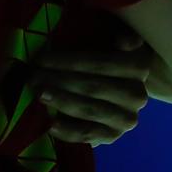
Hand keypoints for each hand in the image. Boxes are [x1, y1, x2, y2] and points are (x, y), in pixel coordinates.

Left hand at [29, 24, 152, 145]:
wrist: (117, 89)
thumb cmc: (106, 56)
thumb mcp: (112, 37)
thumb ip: (121, 34)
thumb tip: (124, 41)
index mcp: (138, 67)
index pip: (100, 64)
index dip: (68, 61)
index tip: (41, 58)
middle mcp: (137, 96)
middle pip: (93, 87)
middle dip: (59, 81)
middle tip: (33, 76)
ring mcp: (126, 119)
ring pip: (90, 110)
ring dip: (61, 101)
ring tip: (38, 93)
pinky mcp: (113, 136)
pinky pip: (88, 135)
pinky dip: (67, 131)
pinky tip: (50, 123)